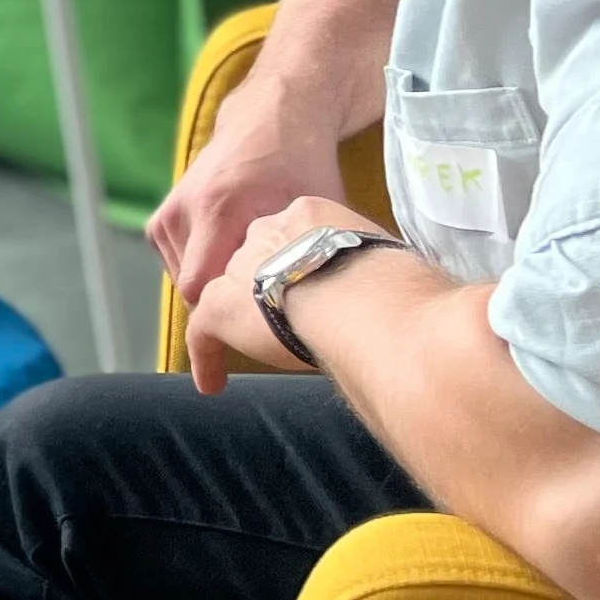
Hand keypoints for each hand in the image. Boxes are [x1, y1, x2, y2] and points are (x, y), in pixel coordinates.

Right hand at [147, 70, 350, 302]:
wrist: (271, 117)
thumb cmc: (303, 163)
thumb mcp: (316, 210)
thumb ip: (307, 256)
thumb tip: (326, 307)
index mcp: (219, 208)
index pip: (199, 288)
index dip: (226, 317)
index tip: (257, 328)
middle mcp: (184, 210)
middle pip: (192, 288)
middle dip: (225, 307)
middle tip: (265, 309)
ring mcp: (168, 212)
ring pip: (183, 279)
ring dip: (215, 289)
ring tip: (254, 286)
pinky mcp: (163, 217)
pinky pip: (177, 263)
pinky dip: (203, 272)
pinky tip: (235, 266)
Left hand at [185, 192, 378, 394]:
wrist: (363, 300)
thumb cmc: (394, 284)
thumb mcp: (387, 260)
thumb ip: (374, 270)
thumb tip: (395, 292)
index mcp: (308, 215)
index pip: (293, 236)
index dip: (301, 262)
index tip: (313, 285)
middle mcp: (265, 232)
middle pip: (257, 258)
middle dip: (269, 285)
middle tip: (286, 318)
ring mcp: (238, 269)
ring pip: (228, 292)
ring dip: (239, 318)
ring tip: (248, 345)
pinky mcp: (221, 308)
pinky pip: (204, 333)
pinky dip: (208, 358)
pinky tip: (212, 383)